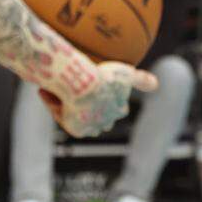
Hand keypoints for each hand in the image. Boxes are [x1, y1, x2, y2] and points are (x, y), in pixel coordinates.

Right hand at [40, 61, 157, 137]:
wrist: (82, 84)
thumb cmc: (104, 77)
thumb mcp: (126, 73)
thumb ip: (141, 79)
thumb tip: (156, 84)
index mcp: (117, 109)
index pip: (117, 109)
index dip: (111, 101)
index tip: (103, 91)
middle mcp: (104, 121)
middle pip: (99, 118)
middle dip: (91, 110)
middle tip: (80, 96)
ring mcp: (89, 126)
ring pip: (79, 116)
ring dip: (70, 107)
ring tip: (61, 92)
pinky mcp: (73, 128)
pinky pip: (62, 114)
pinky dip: (54, 104)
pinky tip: (45, 92)